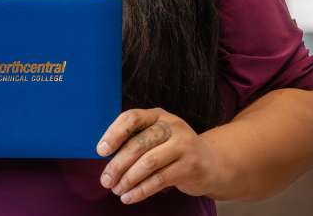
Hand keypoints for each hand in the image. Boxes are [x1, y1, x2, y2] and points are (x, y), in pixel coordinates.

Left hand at [95, 107, 222, 204]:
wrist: (212, 162)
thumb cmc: (174, 150)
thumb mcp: (158, 137)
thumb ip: (136, 140)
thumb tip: (106, 157)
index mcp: (158, 116)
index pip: (132, 118)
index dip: (114, 133)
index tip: (101, 151)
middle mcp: (172, 126)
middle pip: (138, 144)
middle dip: (117, 164)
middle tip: (106, 180)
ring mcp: (183, 145)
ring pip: (148, 163)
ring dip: (128, 179)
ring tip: (116, 190)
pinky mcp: (190, 166)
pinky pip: (159, 180)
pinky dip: (141, 190)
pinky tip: (129, 197)